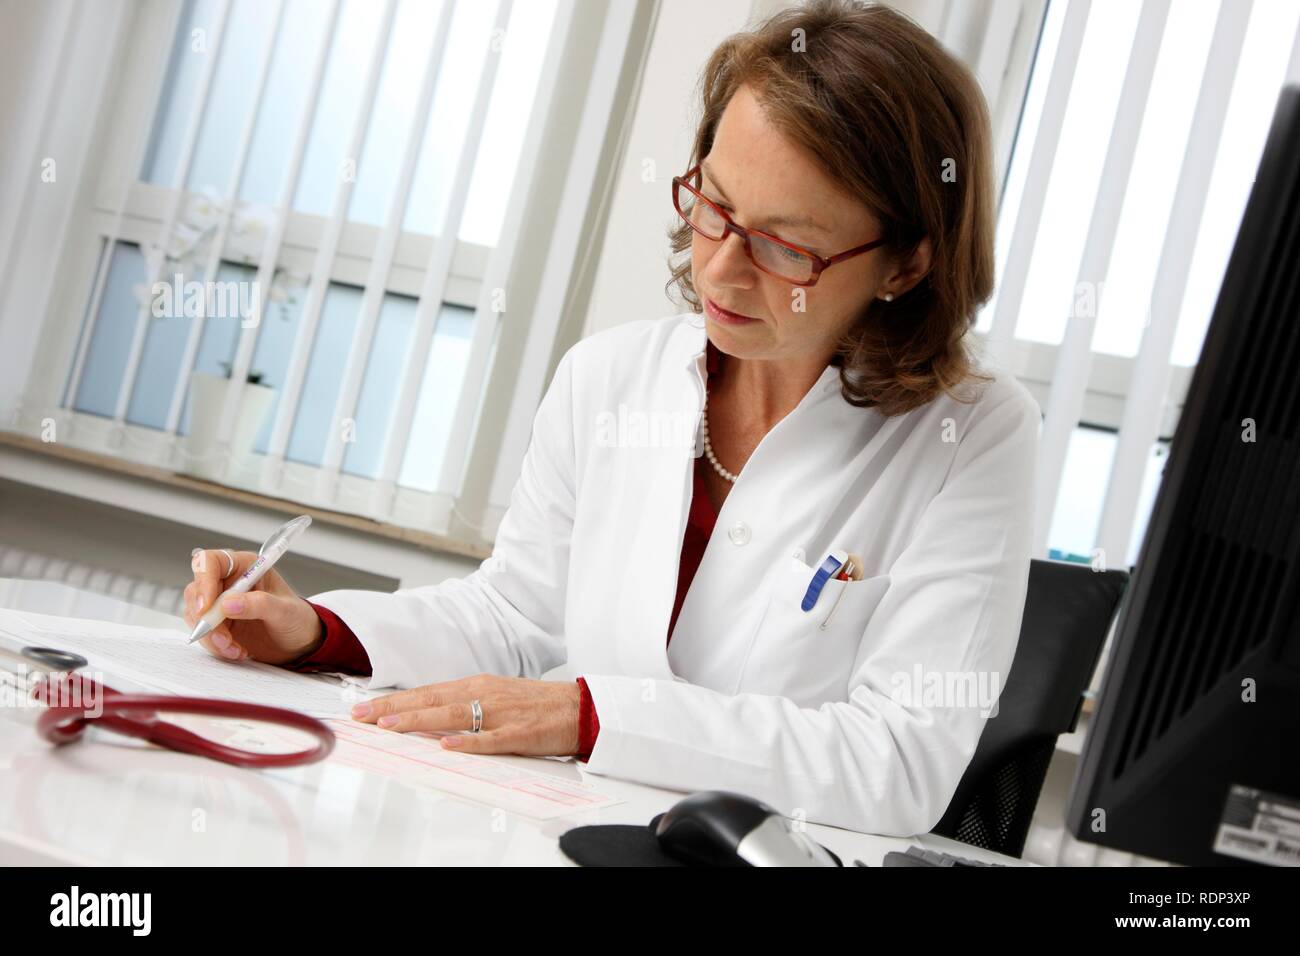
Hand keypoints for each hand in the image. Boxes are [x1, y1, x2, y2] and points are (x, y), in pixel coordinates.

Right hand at [183, 549, 322, 665]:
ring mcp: (219, 603)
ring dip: (212, 636)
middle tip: (223, 638)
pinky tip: (237, 651)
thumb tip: (228, 604)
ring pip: (195, 615)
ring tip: (235, 648)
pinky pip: (203, 633)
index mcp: (246, 567)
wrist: (299, 642)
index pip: (211, 562)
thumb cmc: (296, 618)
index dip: (204, 581)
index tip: (207, 607)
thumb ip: (260, 604)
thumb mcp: (285, 611)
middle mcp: (228, 582)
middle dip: (206, 618)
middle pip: (196, 590)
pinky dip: (216, 646)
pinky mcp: (216, 623)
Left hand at [350, 674, 582, 755]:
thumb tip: (427, 714)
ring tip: (390, 727)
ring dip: (419, 720)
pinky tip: (446, 745)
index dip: (393, 701)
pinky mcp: (519, 732)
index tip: (364, 709)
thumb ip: (463, 703)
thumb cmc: (535, 704)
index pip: (426, 692)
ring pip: (452, 715)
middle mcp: (484, 694)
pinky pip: (489, 739)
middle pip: (431, 700)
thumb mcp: (495, 695)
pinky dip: (467, 742)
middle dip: (393, 709)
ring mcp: (500, 713)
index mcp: (476, 685)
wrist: (577, 707)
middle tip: (361, 717)